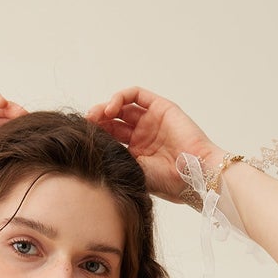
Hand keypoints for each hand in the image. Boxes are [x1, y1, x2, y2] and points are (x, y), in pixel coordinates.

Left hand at [85, 87, 219, 203]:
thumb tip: (90, 154)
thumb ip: (116, 160)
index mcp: (136, 154)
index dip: (97, 135)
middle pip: (114, 121)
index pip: (111, 138)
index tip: (84, 138)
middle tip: (87, 124)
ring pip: (123, 107)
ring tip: (96, 116)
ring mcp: (152, 121)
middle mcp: (143, 136)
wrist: (192, 176)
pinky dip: (121, 97)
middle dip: (98, 121)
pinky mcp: (161, 107)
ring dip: (106, 108)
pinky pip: (137, 95)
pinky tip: (111, 108)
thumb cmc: (168, 182)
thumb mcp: (134, 173)